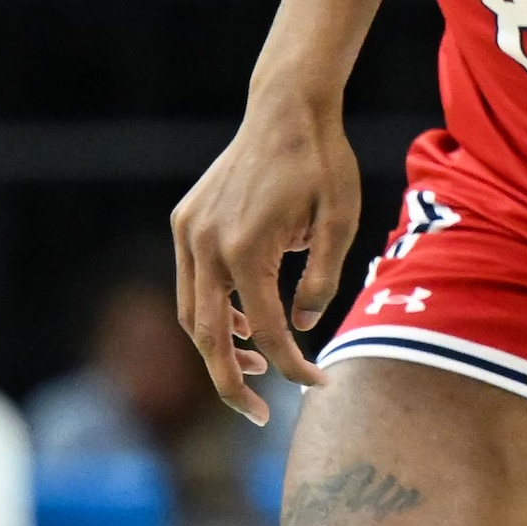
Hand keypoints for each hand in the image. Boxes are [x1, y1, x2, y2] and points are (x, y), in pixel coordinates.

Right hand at [173, 92, 360, 422]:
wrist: (287, 108)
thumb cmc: (323, 163)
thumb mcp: (340, 224)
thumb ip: (322, 281)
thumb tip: (299, 326)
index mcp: (246, 250)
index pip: (269, 331)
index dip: (293, 367)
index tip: (318, 386)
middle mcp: (206, 245)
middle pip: (209, 337)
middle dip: (232, 384)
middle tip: (259, 417)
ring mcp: (188, 232)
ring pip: (194, 314)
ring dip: (220, 348)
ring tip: (258, 369)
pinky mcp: (185, 221)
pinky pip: (193, 283)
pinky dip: (214, 311)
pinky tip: (247, 324)